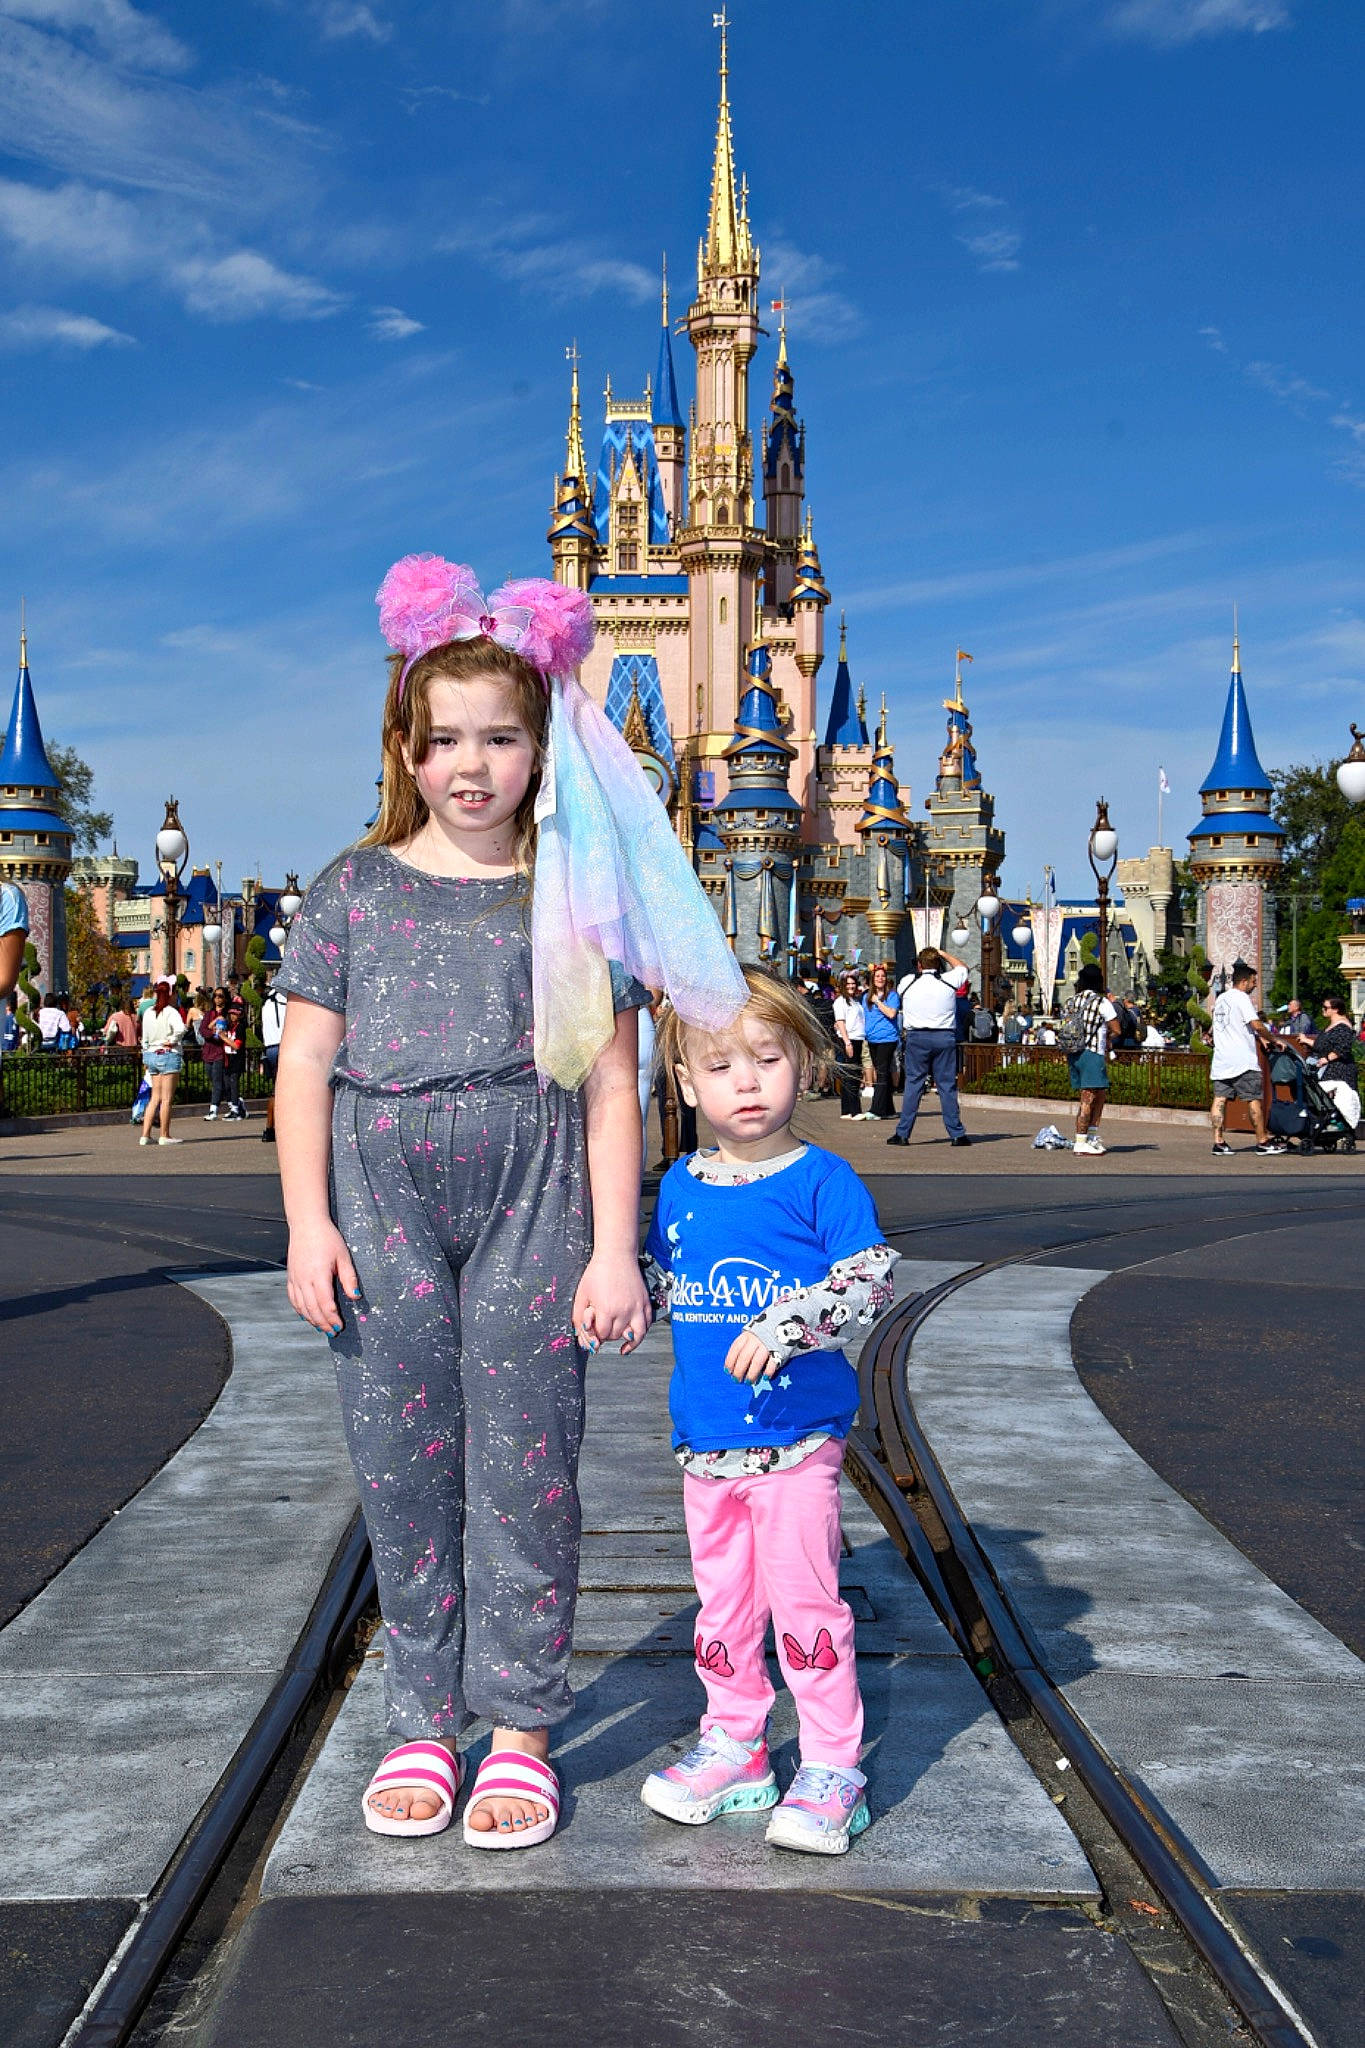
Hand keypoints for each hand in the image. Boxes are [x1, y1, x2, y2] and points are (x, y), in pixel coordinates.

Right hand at [287, 1219, 360, 1334]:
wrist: (307, 1224)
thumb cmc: (327, 1238)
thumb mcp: (343, 1256)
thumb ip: (349, 1278)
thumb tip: (356, 1297)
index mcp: (318, 1275)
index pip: (325, 1303)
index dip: (333, 1318)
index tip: (340, 1326)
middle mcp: (304, 1279)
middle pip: (312, 1309)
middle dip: (323, 1323)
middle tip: (333, 1332)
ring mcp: (295, 1279)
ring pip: (301, 1307)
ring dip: (312, 1320)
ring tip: (322, 1328)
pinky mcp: (290, 1277)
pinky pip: (293, 1299)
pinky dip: (300, 1311)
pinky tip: (307, 1316)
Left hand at [573, 1254, 650, 1354]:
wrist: (616, 1255)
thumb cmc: (597, 1272)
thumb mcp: (581, 1294)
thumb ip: (578, 1317)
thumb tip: (581, 1335)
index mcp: (607, 1309)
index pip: (602, 1335)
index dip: (596, 1334)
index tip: (593, 1329)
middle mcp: (624, 1311)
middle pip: (616, 1335)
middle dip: (607, 1335)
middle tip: (603, 1328)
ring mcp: (637, 1307)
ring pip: (635, 1335)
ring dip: (626, 1341)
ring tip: (622, 1347)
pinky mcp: (645, 1303)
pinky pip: (647, 1325)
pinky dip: (641, 1334)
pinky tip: (633, 1339)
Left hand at [724, 1330, 776, 1382]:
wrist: (782, 1324)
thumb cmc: (763, 1333)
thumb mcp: (751, 1334)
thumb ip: (744, 1346)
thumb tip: (734, 1363)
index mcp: (747, 1335)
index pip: (735, 1349)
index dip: (730, 1361)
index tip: (727, 1371)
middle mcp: (756, 1340)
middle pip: (744, 1357)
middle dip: (739, 1370)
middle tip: (737, 1380)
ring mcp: (767, 1345)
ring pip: (757, 1362)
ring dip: (752, 1374)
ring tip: (749, 1382)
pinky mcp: (779, 1350)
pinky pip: (772, 1363)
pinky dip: (768, 1371)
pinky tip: (765, 1377)